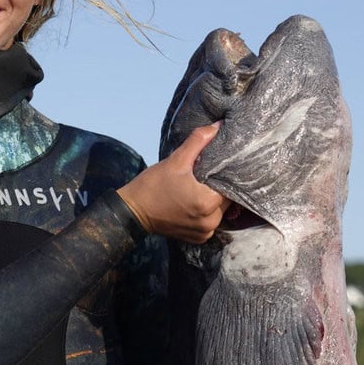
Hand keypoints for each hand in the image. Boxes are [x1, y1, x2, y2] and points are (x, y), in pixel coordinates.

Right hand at [117, 124, 229, 243]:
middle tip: (208, 175)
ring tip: (202, 187)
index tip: (219, 166)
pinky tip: (196, 201)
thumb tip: (217, 126)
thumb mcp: (175, 161)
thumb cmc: (153, 185)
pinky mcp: (198, 238)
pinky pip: (211, 222)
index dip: (226, 174)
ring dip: (214, 200)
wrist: (133, 212)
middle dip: (219, 187)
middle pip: (227, 200)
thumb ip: (198, 142)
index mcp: (207, 203)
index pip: (230, 186)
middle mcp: (210, 222)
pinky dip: (207, 213)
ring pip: (220, 212)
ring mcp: (204, 233)